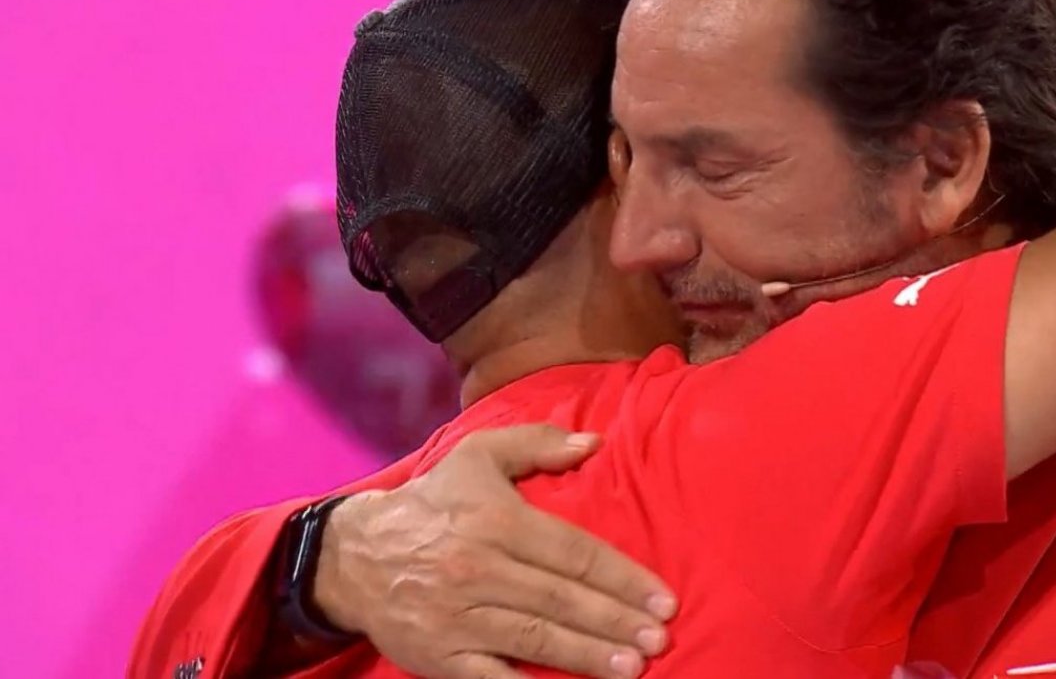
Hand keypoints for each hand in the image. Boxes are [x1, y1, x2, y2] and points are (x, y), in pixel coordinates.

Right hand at [313, 424, 677, 678]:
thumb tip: (595, 443)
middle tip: (659, 638)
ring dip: (587, 656)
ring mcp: (457, 617)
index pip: (574, 553)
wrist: (352, 555)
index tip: (662, 598)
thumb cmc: (432, 502)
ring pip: (534, 639)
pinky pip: (491, 678)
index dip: (623, 577)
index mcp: (497, 521)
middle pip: (561, 600)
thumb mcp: (478, 455)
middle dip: (615, 621)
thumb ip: (538, 444)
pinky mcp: (439, 657)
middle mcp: (478, 569)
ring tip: (632, 668)